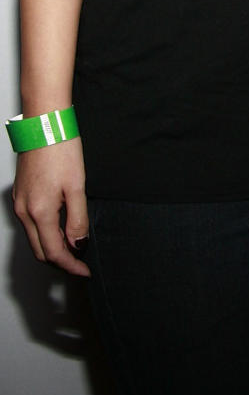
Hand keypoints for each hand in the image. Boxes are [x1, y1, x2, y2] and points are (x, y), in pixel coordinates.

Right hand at [12, 139, 89, 275]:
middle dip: (61, 261)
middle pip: (40, 250)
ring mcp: (19, 203)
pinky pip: (31, 224)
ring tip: (74, 246)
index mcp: (39, 211)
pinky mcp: (20, 195)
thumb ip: (77, 218)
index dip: (71, 265)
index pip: (54, 252)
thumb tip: (78, 244)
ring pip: (34, 238)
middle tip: (81, 263)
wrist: (45, 124)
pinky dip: (45, 232)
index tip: (84, 271)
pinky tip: (61, 227)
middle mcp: (24, 211)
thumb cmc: (61, 148)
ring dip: (53, 247)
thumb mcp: (77, 186)